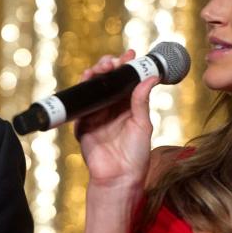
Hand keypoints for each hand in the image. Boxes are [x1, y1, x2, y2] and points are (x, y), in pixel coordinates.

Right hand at [74, 50, 158, 191]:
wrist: (119, 178)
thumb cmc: (136, 155)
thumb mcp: (142, 125)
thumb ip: (141, 101)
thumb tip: (151, 77)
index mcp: (128, 107)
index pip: (127, 81)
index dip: (127, 67)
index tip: (131, 54)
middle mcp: (112, 108)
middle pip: (108, 81)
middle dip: (109, 67)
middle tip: (114, 61)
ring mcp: (96, 115)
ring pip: (93, 88)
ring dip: (96, 74)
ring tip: (102, 67)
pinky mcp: (83, 123)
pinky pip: (80, 103)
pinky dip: (82, 90)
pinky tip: (86, 80)